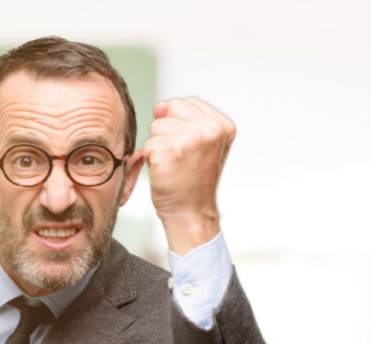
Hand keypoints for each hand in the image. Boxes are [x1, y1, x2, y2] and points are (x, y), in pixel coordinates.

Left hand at [143, 97, 235, 254]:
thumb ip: (186, 120)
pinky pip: (147, 144)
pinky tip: (166, 173)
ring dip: (159, 146)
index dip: (180, 124)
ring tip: (174, 165)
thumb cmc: (194, 182)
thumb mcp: (203, 145)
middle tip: (181, 157)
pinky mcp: (170, 151)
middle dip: (168, 131)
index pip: (185, 103)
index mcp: (223, 126)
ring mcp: (191, 139)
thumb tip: (160, 106)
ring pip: (156, 126)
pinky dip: (151, 159)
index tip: (190, 150)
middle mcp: (211, 130)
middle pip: (170, 108)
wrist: (192, 214)